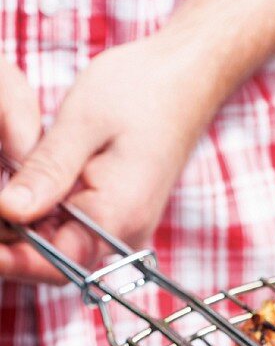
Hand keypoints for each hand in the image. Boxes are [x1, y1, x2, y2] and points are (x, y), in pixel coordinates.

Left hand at [0, 36, 218, 284]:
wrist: (185, 81)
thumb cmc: (141, 91)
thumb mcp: (83, 123)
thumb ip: (47, 171)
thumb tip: (9, 210)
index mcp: (118, 216)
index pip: (57, 264)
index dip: (12, 260)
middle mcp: (124, 234)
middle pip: (57, 263)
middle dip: (14, 246)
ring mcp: (122, 228)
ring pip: (61, 248)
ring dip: (24, 231)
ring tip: (4, 200)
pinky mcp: (116, 215)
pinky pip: (72, 230)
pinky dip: (41, 217)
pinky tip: (19, 192)